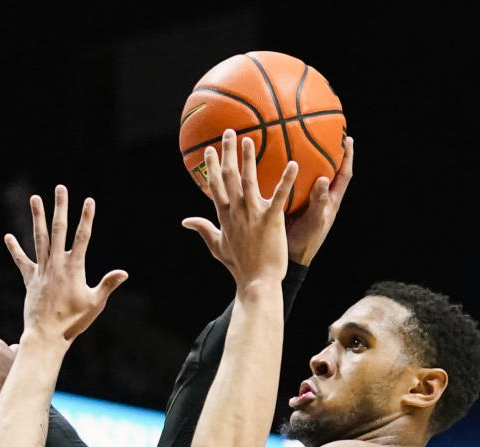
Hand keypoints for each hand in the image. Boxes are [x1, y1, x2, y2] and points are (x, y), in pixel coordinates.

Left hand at [8, 186, 127, 341]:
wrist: (47, 335)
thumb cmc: (73, 322)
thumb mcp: (95, 303)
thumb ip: (108, 285)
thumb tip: (124, 273)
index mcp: (74, 268)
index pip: (82, 237)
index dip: (87, 218)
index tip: (89, 201)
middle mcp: (56, 264)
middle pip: (59, 230)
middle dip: (61, 208)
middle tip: (61, 188)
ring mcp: (42, 270)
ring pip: (40, 238)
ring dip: (38, 217)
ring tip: (35, 198)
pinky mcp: (30, 280)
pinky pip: (22, 261)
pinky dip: (15, 250)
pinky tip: (8, 237)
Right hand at [181, 132, 296, 287]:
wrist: (256, 282)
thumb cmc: (239, 267)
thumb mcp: (217, 247)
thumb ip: (204, 230)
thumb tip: (186, 221)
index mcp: (224, 217)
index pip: (215, 186)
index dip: (211, 166)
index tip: (209, 149)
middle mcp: (236, 212)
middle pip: (229, 177)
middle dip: (227, 153)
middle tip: (229, 132)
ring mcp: (252, 216)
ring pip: (248, 181)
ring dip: (249, 159)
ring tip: (251, 139)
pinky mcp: (271, 221)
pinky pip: (278, 196)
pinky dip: (286, 180)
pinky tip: (293, 164)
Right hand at [284, 136, 353, 265]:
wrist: (288, 255)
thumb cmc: (305, 242)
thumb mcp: (314, 222)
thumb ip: (319, 202)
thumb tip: (324, 179)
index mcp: (330, 201)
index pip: (344, 175)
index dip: (347, 157)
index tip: (348, 139)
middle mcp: (320, 197)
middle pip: (328, 169)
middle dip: (329, 151)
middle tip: (326, 132)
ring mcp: (306, 199)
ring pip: (309, 174)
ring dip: (306, 158)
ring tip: (300, 139)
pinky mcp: (291, 202)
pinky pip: (290, 182)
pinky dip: (286, 171)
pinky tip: (276, 160)